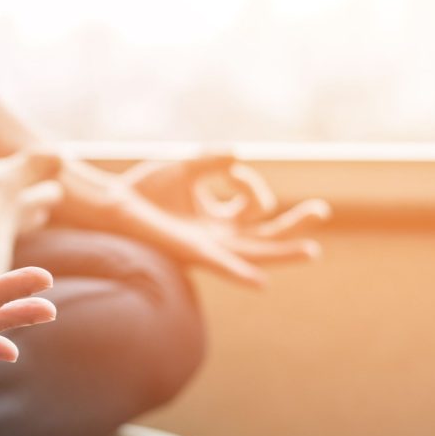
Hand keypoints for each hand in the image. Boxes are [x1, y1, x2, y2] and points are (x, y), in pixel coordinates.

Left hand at [52, 153, 330, 286]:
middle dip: (295, 225)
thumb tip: (239, 154)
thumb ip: (211, 162)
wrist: (113, 204)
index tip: (227, 167)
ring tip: (311, 250)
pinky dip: (241, 273)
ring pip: (255, 254)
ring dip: (282, 253)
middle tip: (321, 211)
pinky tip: (261, 281)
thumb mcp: (185, 169)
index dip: (250, 182)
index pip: (254, 203)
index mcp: (219, 218)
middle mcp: (218, 236)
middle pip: (267, 235)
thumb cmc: (146, 190)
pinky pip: (222, 267)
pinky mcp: (192, 253)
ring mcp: (208, 247)